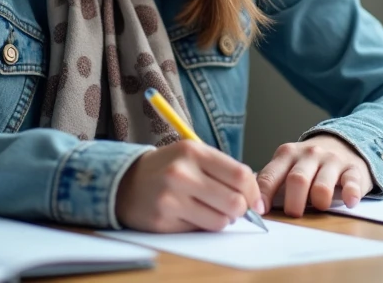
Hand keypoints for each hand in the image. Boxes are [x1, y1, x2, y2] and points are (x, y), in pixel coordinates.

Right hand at [115, 141, 264, 232]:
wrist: (126, 182)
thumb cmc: (168, 168)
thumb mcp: (192, 156)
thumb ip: (222, 170)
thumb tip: (254, 197)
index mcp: (192, 151)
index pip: (240, 175)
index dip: (253, 192)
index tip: (256, 203)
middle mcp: (181, 172)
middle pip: (234, 201)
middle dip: (240, 210)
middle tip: (234, 209)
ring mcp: (171, 198)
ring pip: (220, 221)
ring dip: (222, 220)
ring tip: (210, 210)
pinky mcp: (163, 220)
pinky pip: (200, 230)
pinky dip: (202, 226)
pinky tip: (190, 214)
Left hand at [257, 134, 374, 216]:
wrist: (343, 143)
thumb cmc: (308, 162)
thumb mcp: (287, 164)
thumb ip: (271, 179)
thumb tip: (246, 199)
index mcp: (287, 154)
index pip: (270, 175)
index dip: (263, 195)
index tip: (259, 211)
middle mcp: (308, 154)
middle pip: (297, 180)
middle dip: (293, 203)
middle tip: (293, 215)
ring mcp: (331, 161)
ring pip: (322, 185)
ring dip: (319, 201)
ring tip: (319, 208)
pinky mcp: (353, 169)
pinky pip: (351, 182)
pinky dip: (350, 194)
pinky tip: (348, 202)